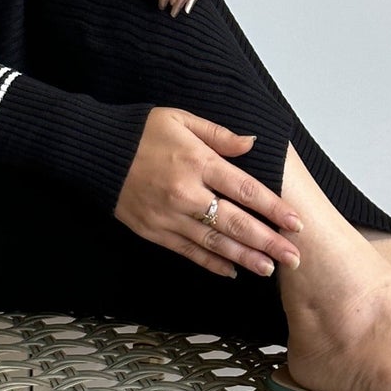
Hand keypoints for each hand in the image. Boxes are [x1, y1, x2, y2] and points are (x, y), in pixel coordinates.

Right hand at [114, 109, 304, 279]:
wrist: (95, 151)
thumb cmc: (140, 132)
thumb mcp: (181, 119)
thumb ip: (219, 134)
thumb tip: (254, 143)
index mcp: (197, 162)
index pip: (245, 189)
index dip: (273, 208)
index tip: (295, 222)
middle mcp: (186, 192)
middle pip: (235, 223)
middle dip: (268, 242)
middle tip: (294, 257)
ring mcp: (169, 215)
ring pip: (214, 243)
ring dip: (245, 258)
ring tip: (270, 269)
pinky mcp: (154, 231)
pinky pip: (188, 251)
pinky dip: (211, 263)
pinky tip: (231, 271)